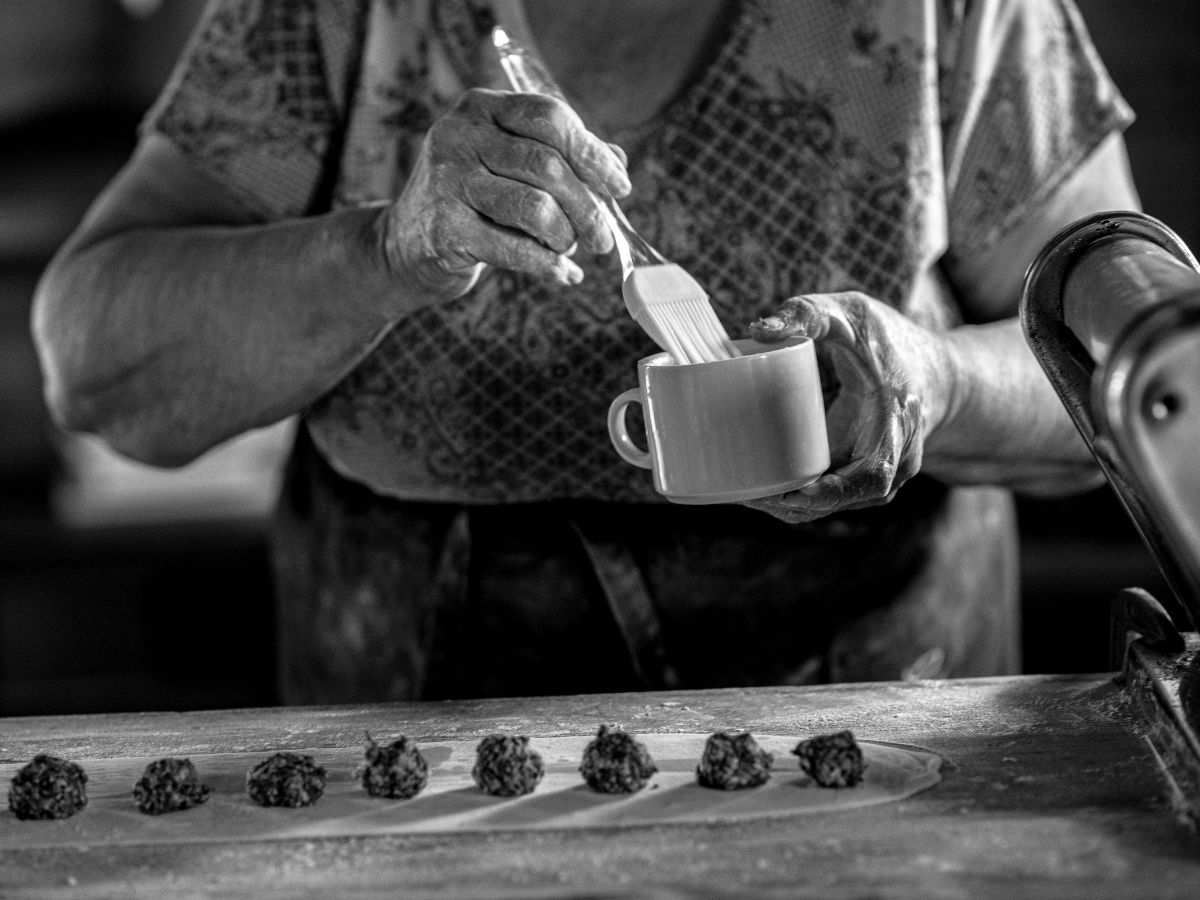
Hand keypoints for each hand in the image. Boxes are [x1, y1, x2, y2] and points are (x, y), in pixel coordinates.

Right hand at [378, 89, 630, 298]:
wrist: (405, 243)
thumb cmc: (472, 201)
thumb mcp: (510, 166)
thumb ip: (561, 157)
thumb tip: (617, 164)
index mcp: (482, 108)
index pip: (550, 118)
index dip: (592, 154)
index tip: (620, 187)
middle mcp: (460, 136)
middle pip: (547, 165)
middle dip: (587, 207)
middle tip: (602, 238)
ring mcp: (448, 181)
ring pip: (535, 208)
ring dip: (565, 237)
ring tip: (568, 249)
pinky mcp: (445, 229)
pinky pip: (515, 249)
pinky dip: (549, 267)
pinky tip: (565, 275)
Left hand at [745, 291, 953, 522]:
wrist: (936, 374)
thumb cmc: (891, 341)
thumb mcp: (853, 314)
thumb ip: (809, 314)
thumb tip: (760, 328)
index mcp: (896, 424)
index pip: (873, 474)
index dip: (834, 491)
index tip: (795, 492)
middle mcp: (894, 461)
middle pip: (843, 500)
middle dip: (794, 504)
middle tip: (746, 493)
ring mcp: (879, 476)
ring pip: (833, 505)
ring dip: (789, 506)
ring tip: (743, 493)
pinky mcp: (859, 477)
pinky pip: (829, 498)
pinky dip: (797, 499)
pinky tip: (760, 490)